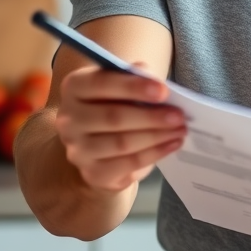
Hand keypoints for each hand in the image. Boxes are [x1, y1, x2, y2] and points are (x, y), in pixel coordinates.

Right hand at [54, 65, 185, 192]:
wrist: (104, 144)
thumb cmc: (118, 103)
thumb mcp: (124, 84)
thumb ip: (136, 77)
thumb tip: (152, 78)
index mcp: (74, 87)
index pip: (100, 83)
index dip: (133, 86)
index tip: (163, 91)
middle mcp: (69, 119)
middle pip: (112, 117)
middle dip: (150, 116)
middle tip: (179, 115)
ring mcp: (78, 149)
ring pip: (121, 143)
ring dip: (156, 136)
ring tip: (181, 129)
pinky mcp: (93, 173)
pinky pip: (127, 163)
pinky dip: (154, 153)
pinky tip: (172, 144)